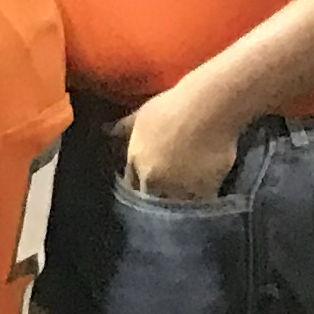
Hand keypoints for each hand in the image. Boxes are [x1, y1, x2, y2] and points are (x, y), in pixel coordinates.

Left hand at [119, 80, 240, 203]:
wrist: (207, 109)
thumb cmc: (172, 107)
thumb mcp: (141, 115)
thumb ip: (124, 127)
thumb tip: (106, 130)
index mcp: (136, 161)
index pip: (130, 183)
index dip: (137, 185)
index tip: (144, 185)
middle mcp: (154, 178)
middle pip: (150, 197)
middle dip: (155, 199)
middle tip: (163, 198)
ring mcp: (179, 187)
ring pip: (174, 205)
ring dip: (177, 205)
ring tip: (184, 206)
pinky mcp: (205, 190)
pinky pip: (200, 205)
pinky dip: (200, 205)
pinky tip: (204, 205)